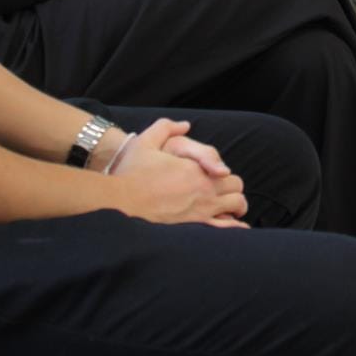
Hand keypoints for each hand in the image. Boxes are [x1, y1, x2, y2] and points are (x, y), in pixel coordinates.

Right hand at [110, 119, 248, 225]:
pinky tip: (230, 226)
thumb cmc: (131, 172)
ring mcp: (200, 212)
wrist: (118, 202)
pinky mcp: (192, 228)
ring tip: (227, 209)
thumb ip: (166, 127)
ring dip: (235, 207)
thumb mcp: (146, 141)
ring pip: (235, 209)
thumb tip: (185, 126)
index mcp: (196, 171)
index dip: (224, 175)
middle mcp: (203, 191)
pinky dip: (232, 228)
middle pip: (236, 191)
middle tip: (223, 192)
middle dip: (232, 190)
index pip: (228, 174)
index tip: (215, 176)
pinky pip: (223, 230)